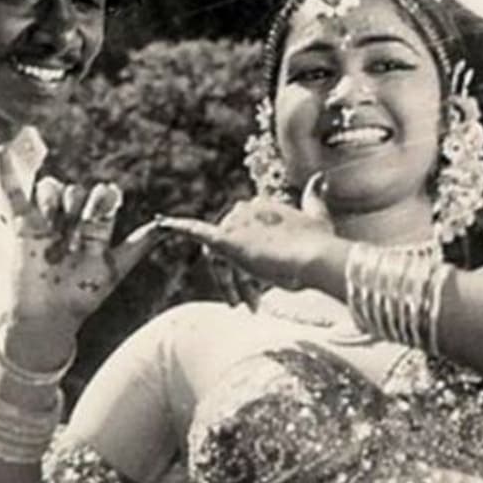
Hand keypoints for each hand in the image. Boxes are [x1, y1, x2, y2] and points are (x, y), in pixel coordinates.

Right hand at [0, 147, 158, 336]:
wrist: (48, 317)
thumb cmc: (83, 295)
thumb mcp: (114, 270)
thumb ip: (137, 246)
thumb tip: (166, 226)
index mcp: (96, 226)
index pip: (103, 199)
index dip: (106, 198)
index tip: (110, 198)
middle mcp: (73, 220)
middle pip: (78, 192)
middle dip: (80, 207)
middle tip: (76, 234)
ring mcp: (48, 221)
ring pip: (53, 189)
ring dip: (54, 202)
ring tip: (52, 228)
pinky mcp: (23, 225)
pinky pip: (15, 194)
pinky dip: (8, 172)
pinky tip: (4, 151)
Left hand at [158, 174, 337, 307]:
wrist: (316, 257)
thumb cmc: (320, 244)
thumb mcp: (318, 217)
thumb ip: (315, 197)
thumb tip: (319, 177)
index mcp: (262, 206)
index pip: (245, 237)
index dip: (252, 264)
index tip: (263, 286)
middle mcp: (246, 210)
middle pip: (230, 251)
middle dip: (239, 279)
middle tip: (250, 303)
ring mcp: (236, 224)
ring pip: (221, 259)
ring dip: (229, 284)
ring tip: (242, 304)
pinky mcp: (227, 240)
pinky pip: (197, 231)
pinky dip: (178, 226)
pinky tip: (163, 223)